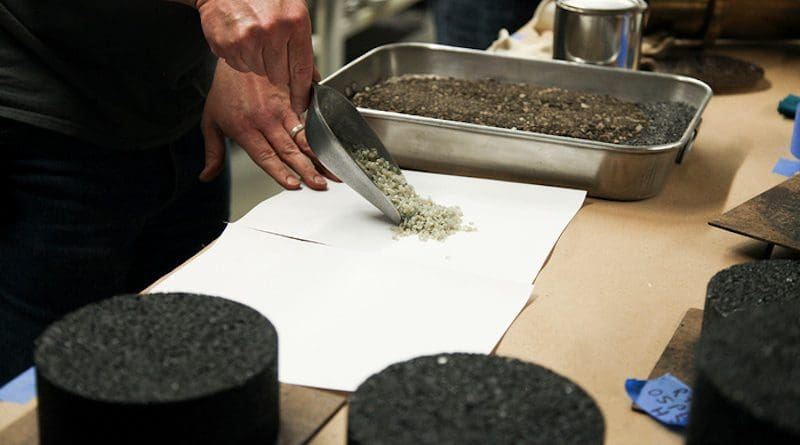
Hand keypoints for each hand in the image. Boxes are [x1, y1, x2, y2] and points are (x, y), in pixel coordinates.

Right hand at [195, 0, 314, 114]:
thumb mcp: (292, 12)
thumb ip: (302, 45)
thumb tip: (312, 76)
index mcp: (294, 23)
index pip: (302, 70)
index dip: (302, 93)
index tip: (301, 104)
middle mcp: (272, 31)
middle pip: (279, 76)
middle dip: (277, 68)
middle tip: (271, 48)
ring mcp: (248, 39)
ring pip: (259, 71)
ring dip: (258, 60)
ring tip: (255, 37)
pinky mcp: (227, 45)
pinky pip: (240, 66)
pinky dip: (242, 56)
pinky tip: (241, 38)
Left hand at [199, 60, 335, 189]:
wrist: (237, 54)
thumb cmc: (225, 88)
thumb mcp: (211, 121)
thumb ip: (214, 152)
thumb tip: (207, 175)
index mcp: (245, 128)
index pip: (266, 156)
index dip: (280, 172)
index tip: (293, 185)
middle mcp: (265, 119)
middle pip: (290, 150)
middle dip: (307, 169)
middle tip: (320, 184)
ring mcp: (282, 108)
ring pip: (304, 136)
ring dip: (319, 154)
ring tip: (333, 168)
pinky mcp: (293, 97)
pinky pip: (309, 118)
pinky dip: (320, 133)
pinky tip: (333, 144)